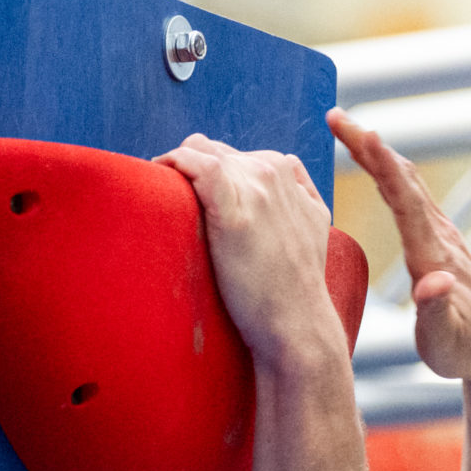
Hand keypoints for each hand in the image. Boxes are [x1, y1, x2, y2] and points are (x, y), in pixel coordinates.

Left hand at [158, 135, 344, 376]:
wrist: (297, 322)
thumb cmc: (295, 286)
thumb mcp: (313, 225)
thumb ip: (298, 193)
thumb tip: (280, 178)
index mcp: (287, 171)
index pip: (236, 153)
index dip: (207, 166)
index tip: (189, 191)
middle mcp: (272, 171)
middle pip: (214, 148)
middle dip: (191, 166)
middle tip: (168, 195)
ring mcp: (255, 189)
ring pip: (200, 150)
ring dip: (176, 165)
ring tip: (159, 190)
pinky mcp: (233, 211)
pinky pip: (197, 166)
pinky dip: (174, 162)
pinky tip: (157, 173)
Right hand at [329, 109, 470, 394]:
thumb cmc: (464, 351)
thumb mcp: (442, 341)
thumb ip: (435, 311)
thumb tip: (434, 282)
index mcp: (431, 257)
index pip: (404, 201)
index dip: (382, 165)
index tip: (363, 133)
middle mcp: (439, 237)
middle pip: (403, 180)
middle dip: (369, 145)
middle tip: (337, 116)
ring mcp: (442, 236)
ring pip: (408, 183)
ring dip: (378, 153)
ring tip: (348, 129)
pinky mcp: (440, 241)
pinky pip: (411, 195)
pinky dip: (389, 172)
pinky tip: (377, 164)